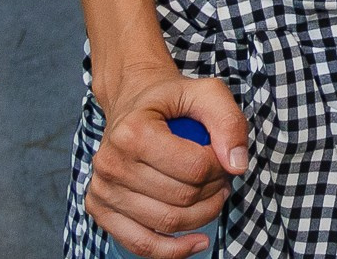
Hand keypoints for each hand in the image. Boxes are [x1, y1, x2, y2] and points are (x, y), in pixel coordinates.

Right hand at [85, 68, 247, 258]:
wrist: (132, 102)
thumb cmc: (171, 100)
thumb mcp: (207, 93)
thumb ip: (228, 122)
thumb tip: (237, 165)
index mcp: (133, 131)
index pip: (194, 167)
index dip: (220, 167)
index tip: (224, 156)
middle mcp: (111, 162)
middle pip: (181, 198)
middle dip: (214, 191)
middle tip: (222, 177)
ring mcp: (102, 189)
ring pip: (166, 223)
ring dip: (201, 216)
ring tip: (212, 196)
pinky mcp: (99, 209)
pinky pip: (139, 243)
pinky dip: (172, 250)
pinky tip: (196, 243)